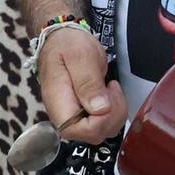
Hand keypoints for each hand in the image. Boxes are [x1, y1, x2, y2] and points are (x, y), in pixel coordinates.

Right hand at [37, 27, 127, 144]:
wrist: (62, 39)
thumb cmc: (68, 45)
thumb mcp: (80, 56)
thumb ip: (88, 82)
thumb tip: (100, 109)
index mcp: (58, 103)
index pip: (79, 131)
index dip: (101, 119)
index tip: (107, 92)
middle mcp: (64, 115)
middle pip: (94, 135)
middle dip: (112, 114)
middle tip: (111, 87)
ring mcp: (75, 116)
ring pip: (102, 131)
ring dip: (115, 111)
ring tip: (110, 87)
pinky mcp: (85, 113)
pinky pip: (104, 122)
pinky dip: (114, 110)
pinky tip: (109, 91)